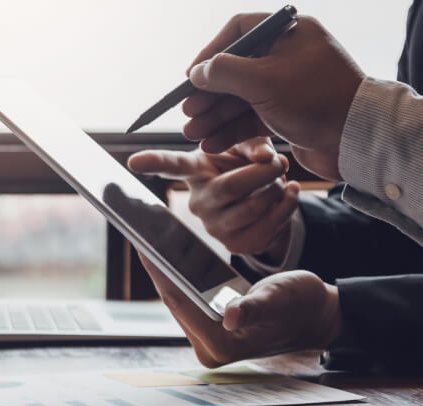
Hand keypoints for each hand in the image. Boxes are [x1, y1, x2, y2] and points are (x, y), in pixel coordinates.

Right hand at [128, 137, 299, 259]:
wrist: (266, 201)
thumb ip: (254, 143)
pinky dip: (288, 205)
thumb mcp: (248, 148)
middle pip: (231, 187)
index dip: (152, 162)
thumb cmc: (248, 167)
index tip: (133, 161)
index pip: (171, 166)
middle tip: (280, 161)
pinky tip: (289, 193)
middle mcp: (197, 202)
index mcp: (195, 172)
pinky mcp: (237, 245)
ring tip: (280, 180)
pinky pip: (269, 225)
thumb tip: (266, 157)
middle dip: (264, 172)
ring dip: (277, 189)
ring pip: (254, 206)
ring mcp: (214, 228)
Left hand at [139, 254, 339, 366]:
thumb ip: (255, 307)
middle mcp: (209, 348)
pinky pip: (187, 298)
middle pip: (173, 300)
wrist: (316, 315)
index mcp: (222, 344)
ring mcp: (208, 340)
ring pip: (177, 298)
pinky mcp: (210, 329)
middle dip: (156, 267)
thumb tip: (232, 316)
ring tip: (146, 238)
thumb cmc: (303, 305)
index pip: (180, 301)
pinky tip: (166, 252)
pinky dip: (178, 276)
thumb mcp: (280, 299)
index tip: (142, 242)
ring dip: (163, 270)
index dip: (159, 270)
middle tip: (138, 232)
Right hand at [182, 14, 364, 180]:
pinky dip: (232, 130)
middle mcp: (288, 55)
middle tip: (188, 112)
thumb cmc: (317, 100)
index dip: (210, 53)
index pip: (238, 32)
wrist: (360, 139)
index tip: (191, 77)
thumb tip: (197, 72)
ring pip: (241, 97)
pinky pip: (253, 117)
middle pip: (235, 69)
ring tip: (193, 134)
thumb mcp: (263, 81)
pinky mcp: (289, 113)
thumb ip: (224, 72)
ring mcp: (288, 86)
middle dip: (208, 94)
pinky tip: (212, 143)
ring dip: (215, 116)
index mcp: (288, 33)